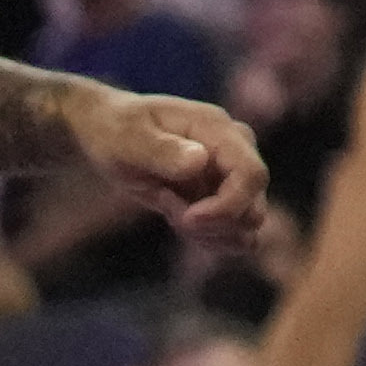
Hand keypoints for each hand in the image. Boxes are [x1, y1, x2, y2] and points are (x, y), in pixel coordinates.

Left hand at [59, 83, 274, 261]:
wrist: (111, 130)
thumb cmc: (117, 129)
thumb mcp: (129, 138)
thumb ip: (163, 149)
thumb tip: (200, 161)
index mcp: (220, 131)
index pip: (252, 175)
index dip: (227, 207)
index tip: (187, 219)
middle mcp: (236, 152)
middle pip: (253, 206)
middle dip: (213, 225)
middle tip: (170, 213)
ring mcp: (231, 175)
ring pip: (246, 225)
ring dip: (208, 233)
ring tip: (170, 211)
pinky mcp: (220, 195)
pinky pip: (231, 231)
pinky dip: (206, 237)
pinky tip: (175, 216)